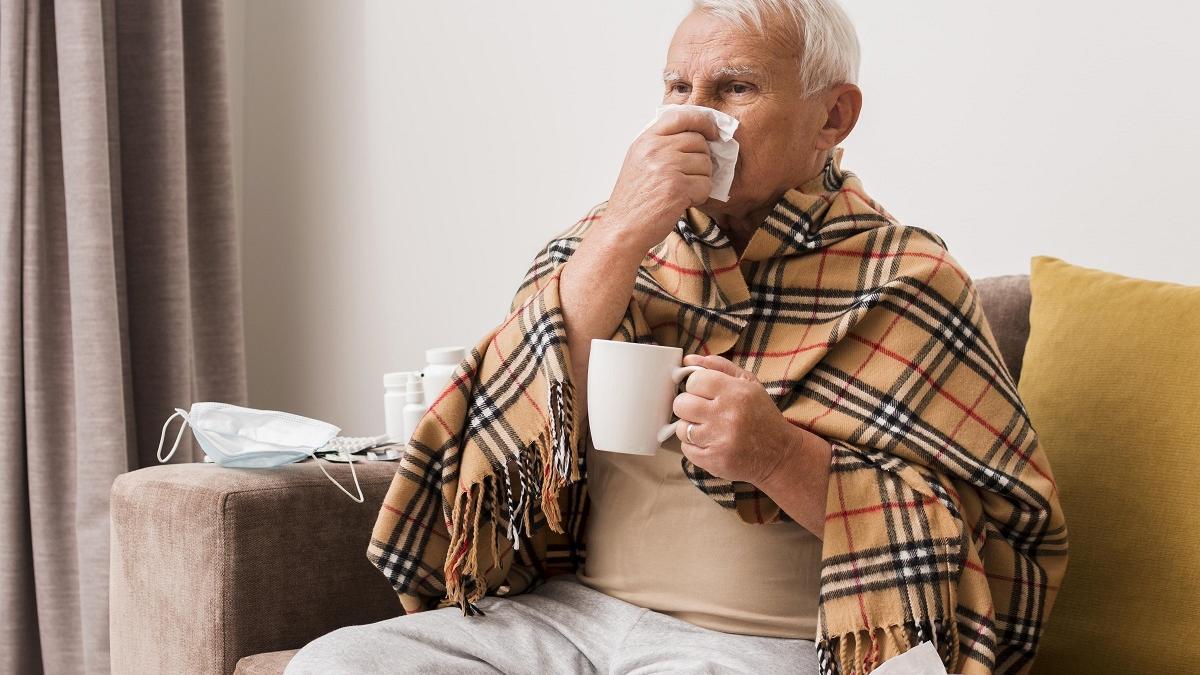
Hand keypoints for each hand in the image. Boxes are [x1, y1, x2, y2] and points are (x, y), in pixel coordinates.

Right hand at [604, 109, 718, 252]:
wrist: (623, 229)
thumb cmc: (633, 200)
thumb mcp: (639, 161)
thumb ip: (661, 144)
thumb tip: (697, 135)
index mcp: (646, 140)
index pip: (681, 116)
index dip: (703, 121)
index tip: (713, 132)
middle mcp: (656, 149)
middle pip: (699, 141)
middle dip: (701, 160)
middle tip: (687, 176)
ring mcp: (667, 167)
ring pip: (705, 164)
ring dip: (700, 180)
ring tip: (680, 191)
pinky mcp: (678, 188)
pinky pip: (705, 185)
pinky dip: (699, 196)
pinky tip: (681, 202)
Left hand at [671, 353, 800, 485]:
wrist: (780, 454)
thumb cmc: (761, 415)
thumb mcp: (749, 383)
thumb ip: (719, 366)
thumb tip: (688, 359)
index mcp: (736, 392)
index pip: (694, 380)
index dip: (695, 385)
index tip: (704, 392)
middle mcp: (727, 416)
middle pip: (681, 404)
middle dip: (689, 406)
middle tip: (703, 410)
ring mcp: (719, 440)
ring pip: (681, 428)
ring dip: (691, 427)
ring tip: (709, 428)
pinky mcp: (714, 461)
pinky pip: (686, 449)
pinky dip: (694, 446)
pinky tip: (711, 443)